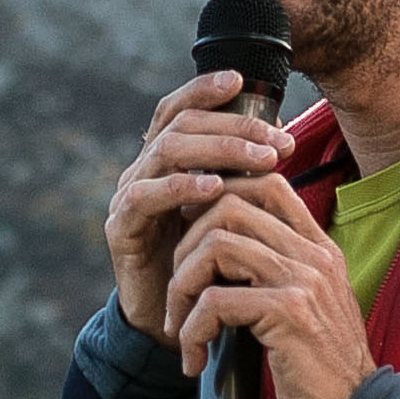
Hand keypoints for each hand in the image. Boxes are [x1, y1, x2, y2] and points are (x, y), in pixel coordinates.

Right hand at [106, 77, 294, 345]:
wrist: (173, 319)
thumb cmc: (206, 259)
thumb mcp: (225, 210)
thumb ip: (239, 174)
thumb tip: (278, 133)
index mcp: (164, 160)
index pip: (178, 108)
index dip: (204, 88)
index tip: (241, 79)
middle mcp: (142, 170)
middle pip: (180, 124)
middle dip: (232, 126)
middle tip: (277, 141)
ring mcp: (127, 197)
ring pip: (167, 151)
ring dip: (218, 150)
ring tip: (260, 159)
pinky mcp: (120, 229)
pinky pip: (145, 197)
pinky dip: (181, 187)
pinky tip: (215, 188)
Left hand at [167, 183, 375, 398]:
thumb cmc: (322, 373)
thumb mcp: (309, 310)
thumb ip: (279, 275)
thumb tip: (223, 251)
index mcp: (320, 249)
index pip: (266, 184)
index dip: (217, 196)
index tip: (191, 237)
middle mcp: (314, 255)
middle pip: (229, 206)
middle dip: (185, 245)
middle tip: (178, 292)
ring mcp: (304, 280)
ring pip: (215, 246)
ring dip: (182, 288)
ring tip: (180, 327)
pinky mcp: (289, 313)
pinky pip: (216, 300)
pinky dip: (192, 330)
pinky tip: (194, 360)